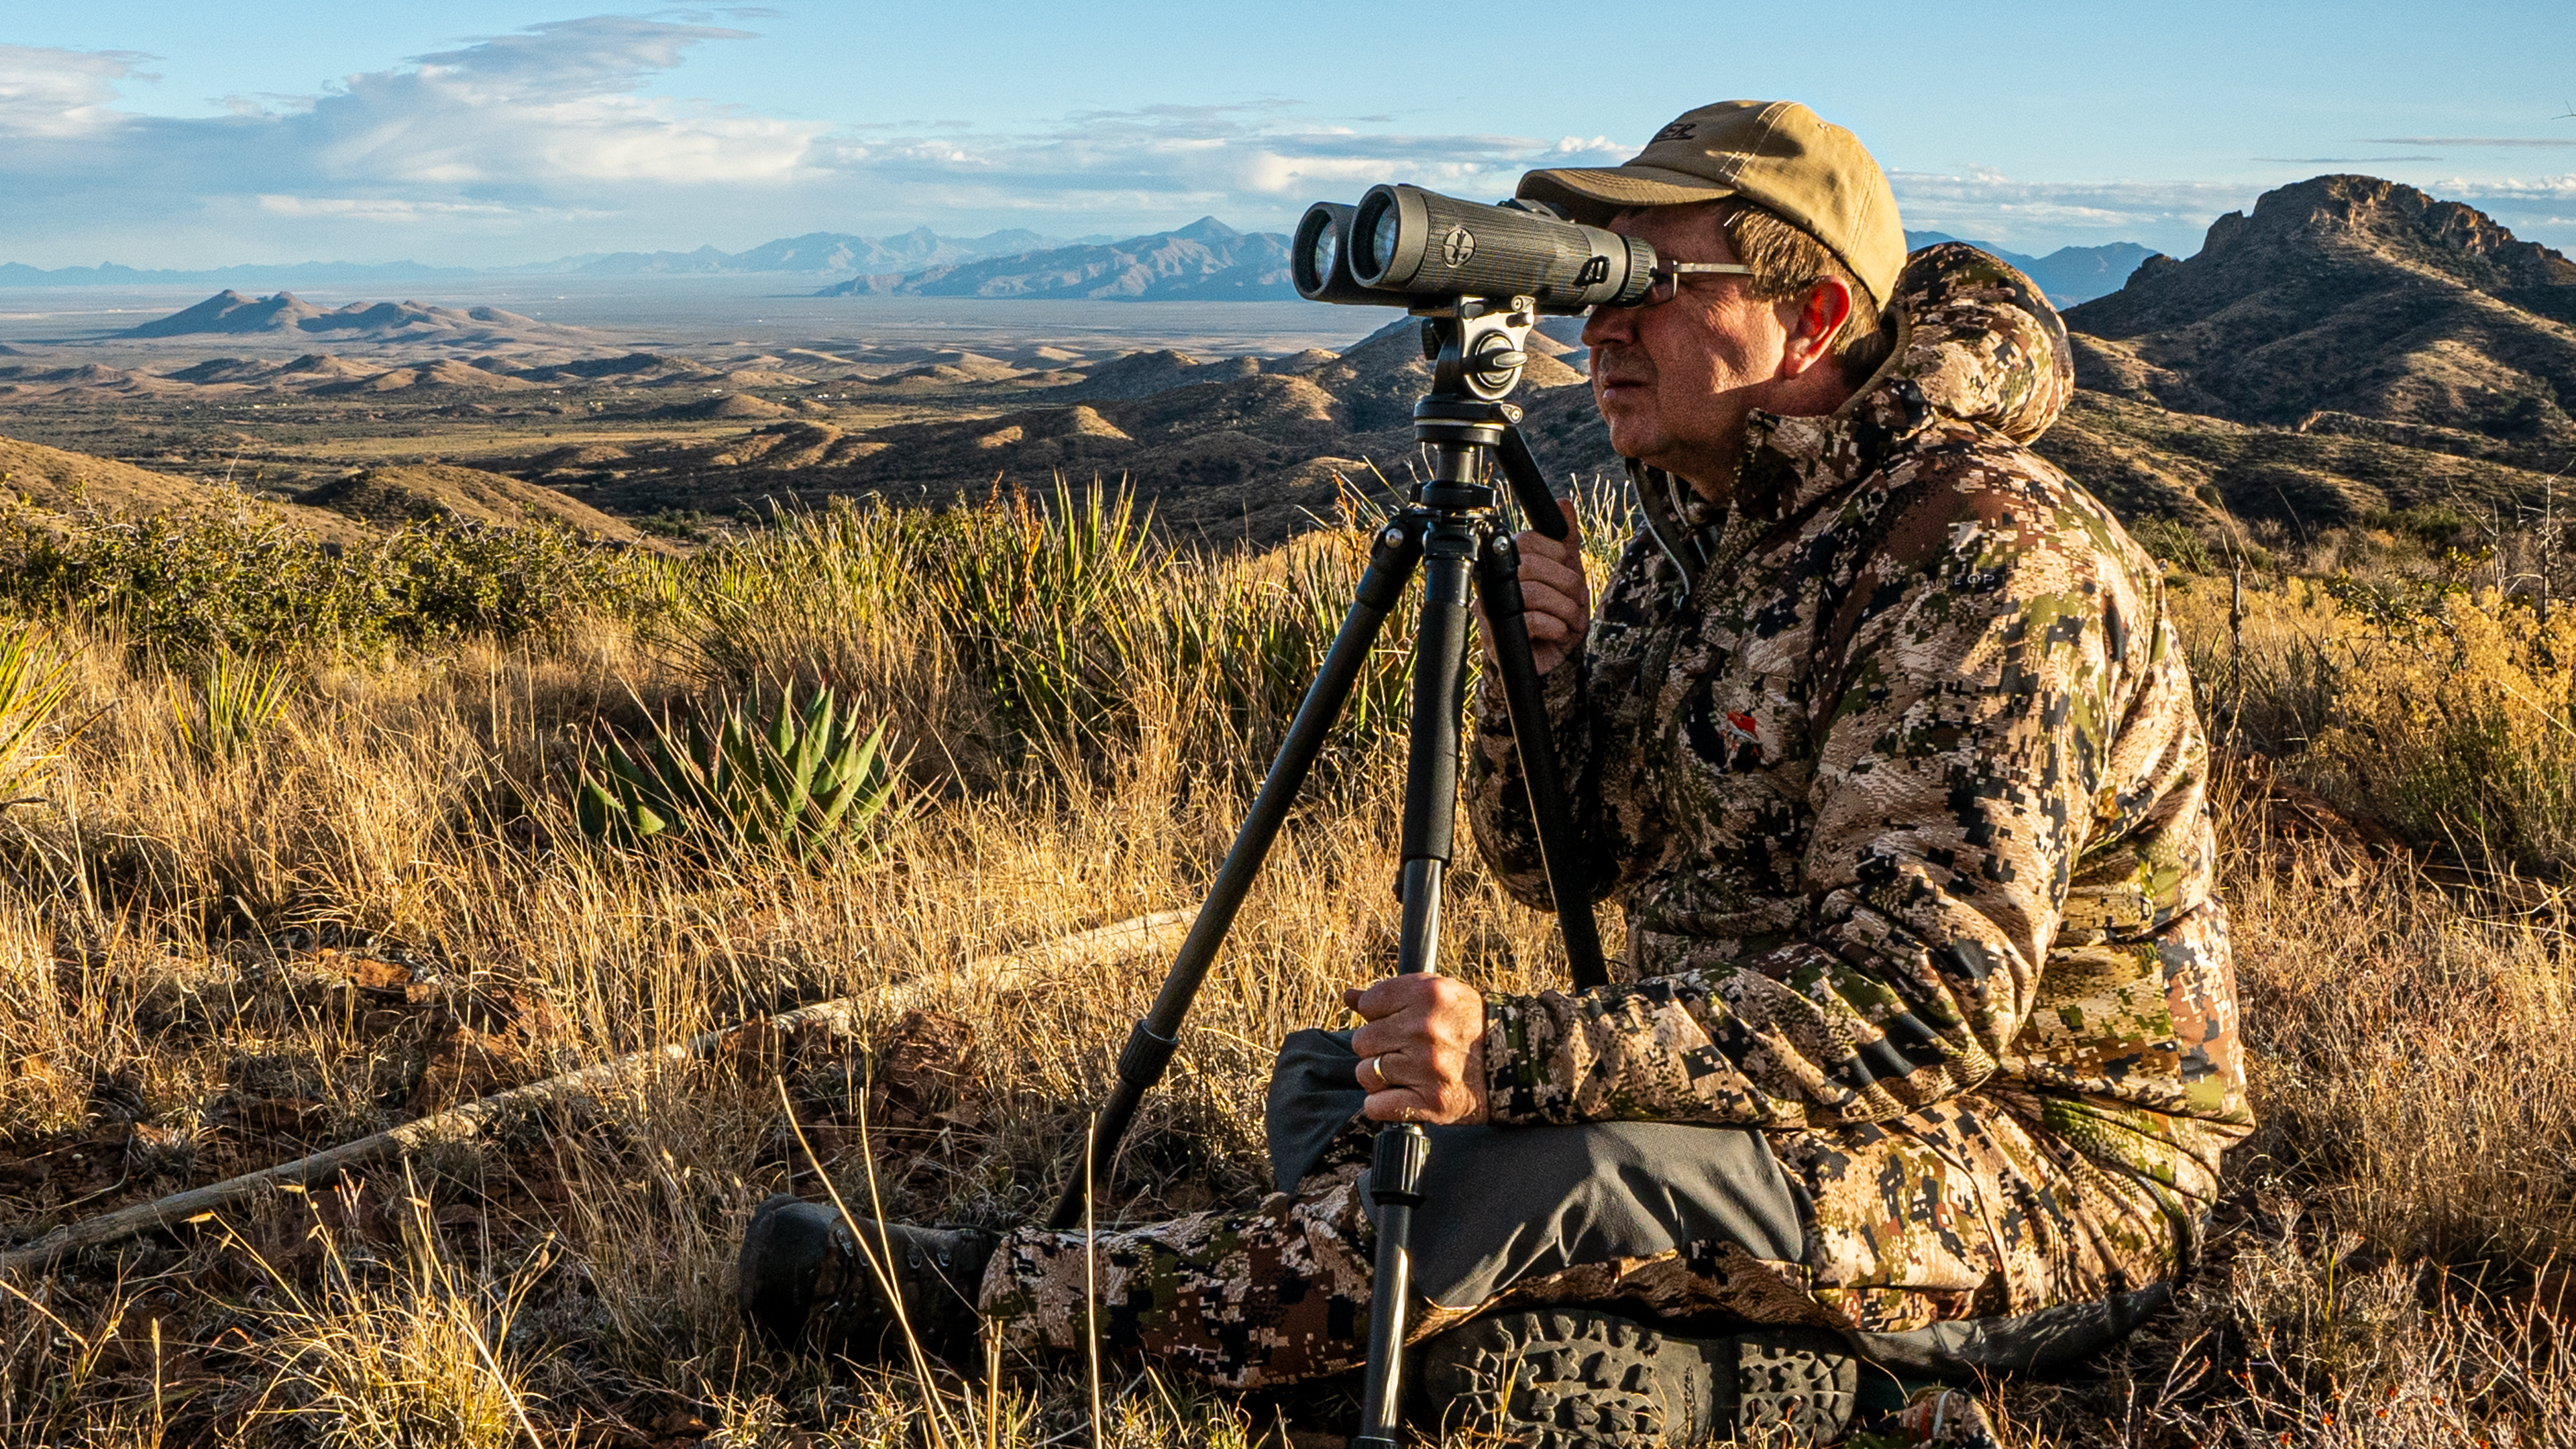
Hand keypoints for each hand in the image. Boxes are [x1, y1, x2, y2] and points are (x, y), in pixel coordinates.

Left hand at [1344, 975, 1488, 1125]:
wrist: (1515, 1061)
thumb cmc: (1469, 1026)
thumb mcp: (1437, 996)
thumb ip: (1391, 995)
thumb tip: (1349, 997)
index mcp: (1427, 994)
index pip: (1369, 1003)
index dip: (1379, 1016)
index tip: (1398, 1024)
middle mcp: (1424, 1029)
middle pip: (1362, 1041)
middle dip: (1379, 1047)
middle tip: (1405, 1051)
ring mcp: (1427, 1067)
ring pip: (1366, 1074)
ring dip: (1381, 1078)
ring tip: (1407, 1074)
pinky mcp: (1431, 1102)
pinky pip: (1376, 1107)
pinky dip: (1384, 1106)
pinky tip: (1403, 1096)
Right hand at [1477, 496, 1589, 675]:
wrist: (1550, 657)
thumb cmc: (1555, 612)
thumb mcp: (1567, 573)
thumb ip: (1565, 540)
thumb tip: (1563, 503)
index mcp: (1508, 562)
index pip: (1526, 540)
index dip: (1555, 552)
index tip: (1568, 567)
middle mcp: (1494, 582)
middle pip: (1530, 565)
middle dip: (1566, 583)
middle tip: (1578, 599)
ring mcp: (1491, 609)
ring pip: (1532, 593)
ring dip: (1565, 608)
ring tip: (1571, 620)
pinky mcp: (1496, 637)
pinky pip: (1529, 621)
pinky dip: (1555, 626)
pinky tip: (1558, 633)